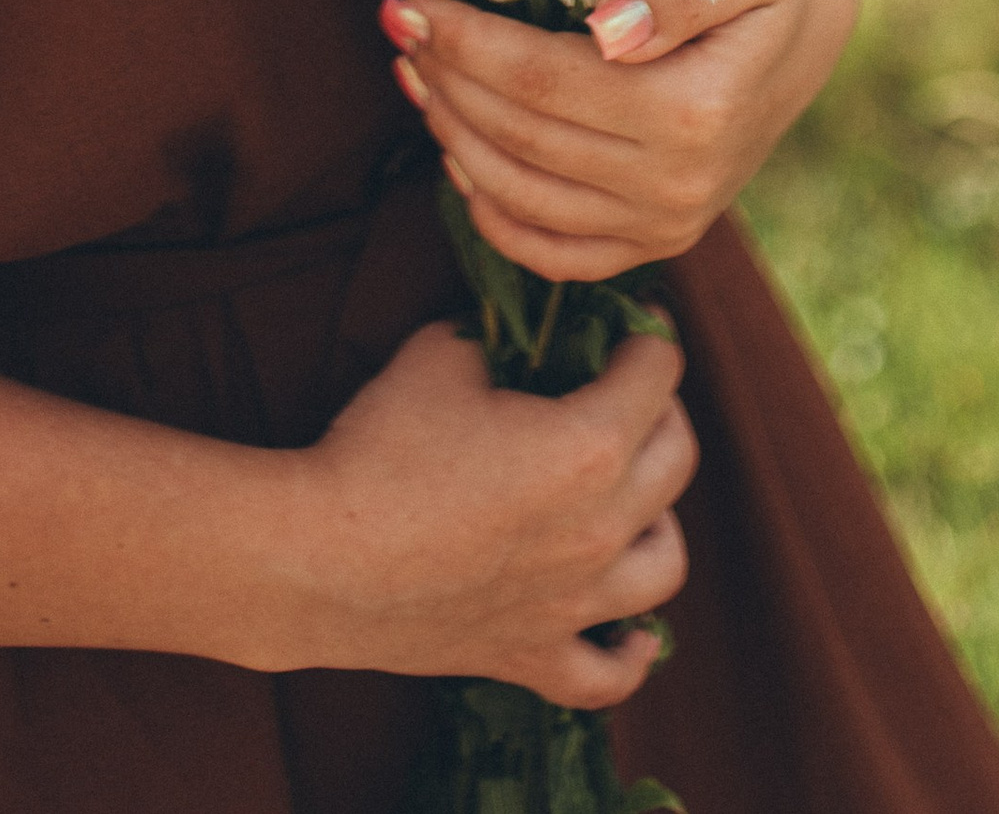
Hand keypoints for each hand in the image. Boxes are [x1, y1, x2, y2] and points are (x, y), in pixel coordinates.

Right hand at [288, 318, 692, 702]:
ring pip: (665, 564)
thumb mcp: (441, 353)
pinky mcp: (534, 656)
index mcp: (588, 446)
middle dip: (660, 410)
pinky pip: (610, 673)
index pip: (658, 375)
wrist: (319, 559)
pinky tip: (628, 626)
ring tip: (624, 493)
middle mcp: (600, 529)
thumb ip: (495, 338)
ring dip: (658, 518)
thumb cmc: (380, 448)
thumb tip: (512, 337)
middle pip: (678, 459)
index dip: (646, 338)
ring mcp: (573, 603)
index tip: (628, 326)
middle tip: (621, 389)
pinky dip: (630, 651)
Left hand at [380, 0, 863, 282]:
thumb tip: (604, 30)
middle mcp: (679, 188)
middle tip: (399, 28)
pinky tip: (457, 157)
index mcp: (696, 113)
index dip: (467, 43)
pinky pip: (553, 254)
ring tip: (415, 76)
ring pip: (523, 196)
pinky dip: (491, 215)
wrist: (806, 30)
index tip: (408, 2)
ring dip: (453, 136)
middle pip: (522, 137)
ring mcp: (666, 228)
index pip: (544, 82)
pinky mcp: (653, 246)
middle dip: (447, 80)